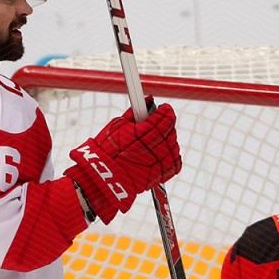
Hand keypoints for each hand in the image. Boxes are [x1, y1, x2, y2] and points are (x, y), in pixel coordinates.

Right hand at [65, 97, 181, 223]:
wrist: (103, 178)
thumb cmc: (106, 151)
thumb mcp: (117, 126)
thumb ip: (134, 112)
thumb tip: (146, 100)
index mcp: (143, 133)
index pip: (164, 118)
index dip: (166, 111)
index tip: (164, 108)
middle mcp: (153, 148)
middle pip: (170, 131)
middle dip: (166, 124)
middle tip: (160, 122)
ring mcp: (158, 163)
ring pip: (173, 146)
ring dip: (169, 140)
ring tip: (158, 139)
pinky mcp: (160, 175)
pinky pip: (175, 163)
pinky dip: (172, 156)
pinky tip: (163, 152)